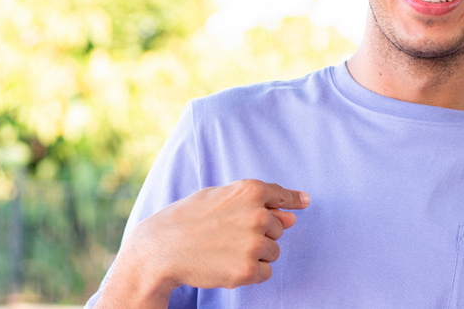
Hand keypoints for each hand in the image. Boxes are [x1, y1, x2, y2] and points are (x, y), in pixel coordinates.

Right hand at [98, 179, 309, 308]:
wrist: (160, 250)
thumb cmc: (187, 219)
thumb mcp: (218, 198)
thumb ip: (257, 204)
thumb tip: (292, 218)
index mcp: (250, 190)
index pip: (282, 195)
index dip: (293, 199)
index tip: (303, 203)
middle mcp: (257, 215)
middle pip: (278, 229)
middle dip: (260, 234)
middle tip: (228, 235)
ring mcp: (254, 243)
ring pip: (273, 252)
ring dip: (256, 254)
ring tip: (224, 250)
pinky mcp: (249, 269)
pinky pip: (265, 272)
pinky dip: (251, 272)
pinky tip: (226, 265)